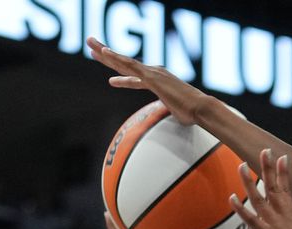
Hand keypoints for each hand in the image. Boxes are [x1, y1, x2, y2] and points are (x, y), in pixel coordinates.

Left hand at [87, 38, 210, 124]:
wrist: (200, 109)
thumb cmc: (191, 113)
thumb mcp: (174, 112)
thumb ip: (168, 112)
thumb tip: (170, 120)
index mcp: (158, 80)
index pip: (134, 76)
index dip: (121, 74)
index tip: (110, 74)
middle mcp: (154, 72)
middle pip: (125, 63)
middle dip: (107, 55)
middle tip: (92, 46)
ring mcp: (153, 73)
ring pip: (124, 61)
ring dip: (106, 52)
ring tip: (90, 44)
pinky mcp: (152, 77)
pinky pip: (130, 66)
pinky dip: (117, 58)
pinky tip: (104, 52)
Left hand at [229, 149, 291, 228]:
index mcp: (291, 215)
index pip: (286, 188)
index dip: (283, 172)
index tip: (281, 156)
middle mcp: (283, 216)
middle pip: (274, 187)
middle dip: (268, 168)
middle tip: (264, 150)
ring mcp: (274, 224)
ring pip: (259, 198)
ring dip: (249, 181)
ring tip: (241, 165)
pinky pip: (250, 220)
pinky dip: (240, 209)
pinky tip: (231, 198)